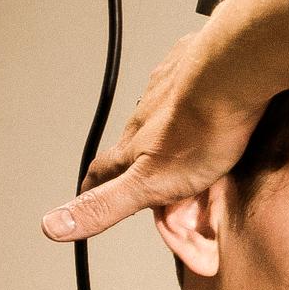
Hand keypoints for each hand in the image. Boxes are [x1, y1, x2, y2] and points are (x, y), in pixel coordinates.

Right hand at [41, 32, 265, 240]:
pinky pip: (189, 78)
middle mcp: (148, 113)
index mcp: (137, 145)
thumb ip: (106, 205)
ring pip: (160, 109)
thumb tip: (55, 226)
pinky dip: (193, 91)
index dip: (93, 186)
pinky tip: (206, 96)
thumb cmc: (201, 131)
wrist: (233, 75)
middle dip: (133, 155)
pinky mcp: (197, 63)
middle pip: (133, 139)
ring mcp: (172, 85)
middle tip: (137, 167)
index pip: (103, 169)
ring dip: (163, 124)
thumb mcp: (150, 184)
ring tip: (176, 136)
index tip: (86, 191)